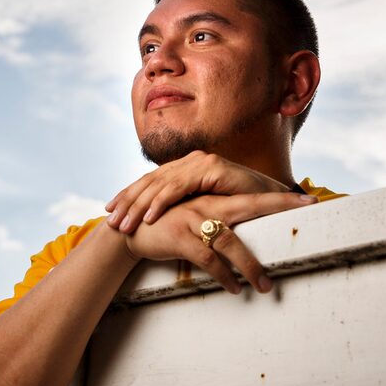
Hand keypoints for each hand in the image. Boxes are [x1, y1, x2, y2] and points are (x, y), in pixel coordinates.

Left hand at [106, 150, 290, 233]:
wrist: (274, 198)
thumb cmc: (240, 206)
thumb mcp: (206, 207)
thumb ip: (186, 208)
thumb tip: (160, 222)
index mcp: (187, 168)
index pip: (152, 182)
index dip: (129, 197)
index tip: (111, 213)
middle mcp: (191, 161)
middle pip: (150, 182)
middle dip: (127, 202)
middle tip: (110, 222)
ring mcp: (201, 162)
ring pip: (160, 184)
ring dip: (139, 206)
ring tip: (124, 224)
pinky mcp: (211, 168)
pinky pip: (180, 187)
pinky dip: (162, 201)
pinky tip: (148, 217)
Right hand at [122, 191, 316, 293]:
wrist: (129, 228)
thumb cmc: (166, 224)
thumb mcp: (194, 216)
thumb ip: (219, 220)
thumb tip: (245, 236)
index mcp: (214, 199)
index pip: (254, 196)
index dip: (281, 198)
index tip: (310, 200)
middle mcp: (207, 204)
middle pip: (251, 206)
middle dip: (280, 208)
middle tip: (309, 213)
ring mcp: (193, 218)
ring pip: (230, 241)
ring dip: (250, 266)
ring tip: (264, 286)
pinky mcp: (179, 237)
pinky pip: (208, 259)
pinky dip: (223, 276)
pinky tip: (233, 288)